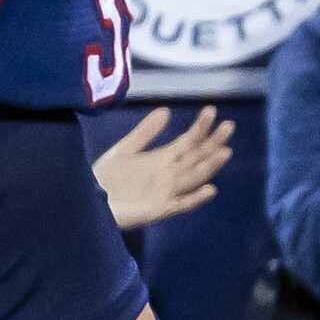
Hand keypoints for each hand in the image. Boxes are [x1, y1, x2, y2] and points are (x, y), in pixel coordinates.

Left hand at [91, 106, 235, 229]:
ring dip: (210, 165)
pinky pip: (181, 204)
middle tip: (229, 126)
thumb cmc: (106, 176)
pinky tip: (209, 189)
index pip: (188, 141)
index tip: (211, 110)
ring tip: (225, 151)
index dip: (200, 127)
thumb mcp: (125, 149)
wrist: (89, 199)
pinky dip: (195, 198)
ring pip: (194, 177)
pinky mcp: (159, 209)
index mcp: (162, 159)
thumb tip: (166, 111)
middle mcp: (169, 174)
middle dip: (212, 142)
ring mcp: (167, 192)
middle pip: (196, 157)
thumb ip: (145, 132)